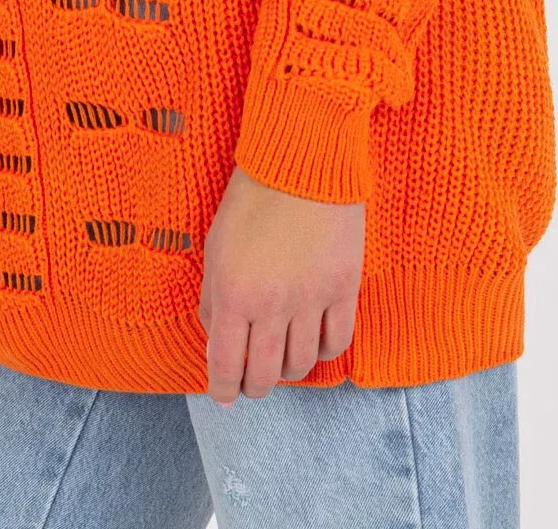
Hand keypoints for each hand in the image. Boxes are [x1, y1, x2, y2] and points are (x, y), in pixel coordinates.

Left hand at [197, 164, 364, 402]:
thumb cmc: (250, 198)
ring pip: (301, 364)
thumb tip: (215, 336)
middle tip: (251, 382)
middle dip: (253, 386)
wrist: (301, 163)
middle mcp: (271, 305)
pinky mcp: (344, 290)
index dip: (222, 387)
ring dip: (287, 369)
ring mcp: (311, 300)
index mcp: (233, 293)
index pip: (225, 364)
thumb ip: (213, 296)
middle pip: (265, 374)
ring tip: (280, 357)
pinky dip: (324, 352)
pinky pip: (337, 344)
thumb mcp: (215, 245)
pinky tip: (313, 342)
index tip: (223, 395)